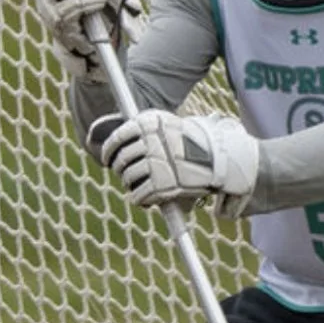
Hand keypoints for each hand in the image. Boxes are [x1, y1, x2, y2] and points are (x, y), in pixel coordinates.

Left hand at [102, 110, 259, 217]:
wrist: (220, 160)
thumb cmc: (193, 144)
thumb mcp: (168, 127)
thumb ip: (143, 131)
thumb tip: (103, 132)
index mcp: (149, 122)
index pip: (118, 137)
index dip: (108, 150)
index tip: (106, 158)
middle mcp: (150, 141)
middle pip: (122, 160)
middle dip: (120, 170)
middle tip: (124, 174)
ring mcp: (155, 162)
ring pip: (128, 178)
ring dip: (130, 184)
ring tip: (139, 186)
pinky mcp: (160, 184)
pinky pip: (137, 195)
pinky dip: (138, 199)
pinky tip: (144, 199)